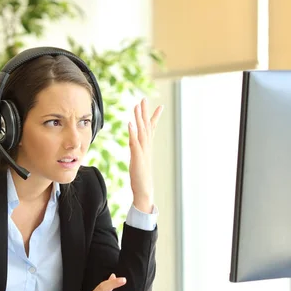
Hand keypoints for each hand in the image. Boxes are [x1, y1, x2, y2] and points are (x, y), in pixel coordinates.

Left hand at [128, 98, 163, 212]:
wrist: (144, 191)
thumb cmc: (141, 179)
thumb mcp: (139, 162)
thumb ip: (138, 153)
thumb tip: (137, 146)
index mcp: (147, 147)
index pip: (151, 129)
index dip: (154, 117)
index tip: (159, 106)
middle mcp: (146, 147)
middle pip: (147, 126)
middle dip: (145, 112)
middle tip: (144, 98)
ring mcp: (143, 151)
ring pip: (142, 131)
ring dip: (139, 117)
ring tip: (137, 105)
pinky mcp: (138, 157)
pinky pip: (135, 142)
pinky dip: (133, 131)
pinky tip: (130, 122)